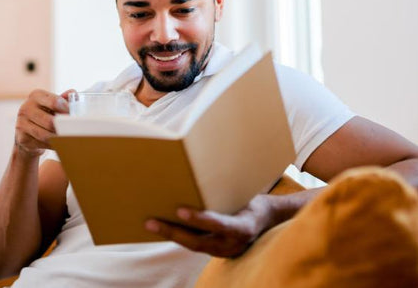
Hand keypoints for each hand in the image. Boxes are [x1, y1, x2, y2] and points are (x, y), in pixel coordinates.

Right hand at [14, 89, 72, 157]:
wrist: (27, 131)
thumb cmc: (44, 114)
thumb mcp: (53, 104)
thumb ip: (64, 99)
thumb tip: (74, 95)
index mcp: (36, 96)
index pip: (54, 102)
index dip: (67, 110)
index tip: (74, 116)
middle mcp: (26, 107)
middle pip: (50, 121)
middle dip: (63, 128)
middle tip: (74, 131)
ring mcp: (22, 123)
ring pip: (45, 135)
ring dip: (59, 139)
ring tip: (69, 140)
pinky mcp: (22, 137)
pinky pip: (41, 144)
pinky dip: (52, 146)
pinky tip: (60, 145)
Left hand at [144, 194, 276, 256]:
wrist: (267, 220)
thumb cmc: (253, 199)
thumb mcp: (246, 193)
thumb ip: (227, 190)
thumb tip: (203, 166)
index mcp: (244, 227)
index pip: (220, 225)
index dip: (200, 219)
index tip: (180, 210)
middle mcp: (233, 244)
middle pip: (198, 242)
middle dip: (173, 232)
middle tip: (151, 221)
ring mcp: (223, 251)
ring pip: (192, 245)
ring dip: (170, 234)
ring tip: (149, 223)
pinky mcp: (215, 251)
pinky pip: (193, 245)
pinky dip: (177, 236)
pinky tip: (161, 227)